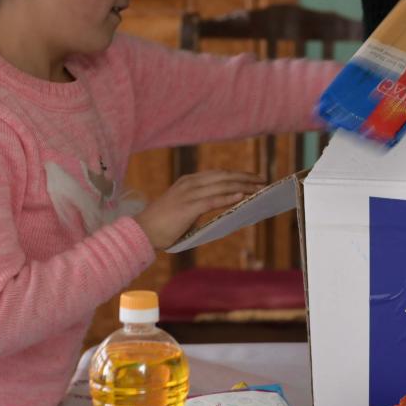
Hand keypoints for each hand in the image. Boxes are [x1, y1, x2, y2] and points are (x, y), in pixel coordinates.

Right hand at [137, 170, 266, 249]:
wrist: (142, 231)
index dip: (237, 174)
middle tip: (262, 180)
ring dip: (242, 186)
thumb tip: (223, 207)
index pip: (218, 174)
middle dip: (245, 177)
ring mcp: (189, 193)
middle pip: (224, 176)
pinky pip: (212, 200)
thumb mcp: (184, 208)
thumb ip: (201, 204)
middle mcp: (190, 183)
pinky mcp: (188, 207)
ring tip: (258, 189)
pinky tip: (241, 197)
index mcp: (189, 181)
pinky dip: (228, 197)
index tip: (253, 177)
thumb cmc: (162, 224)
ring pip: (221, 186)